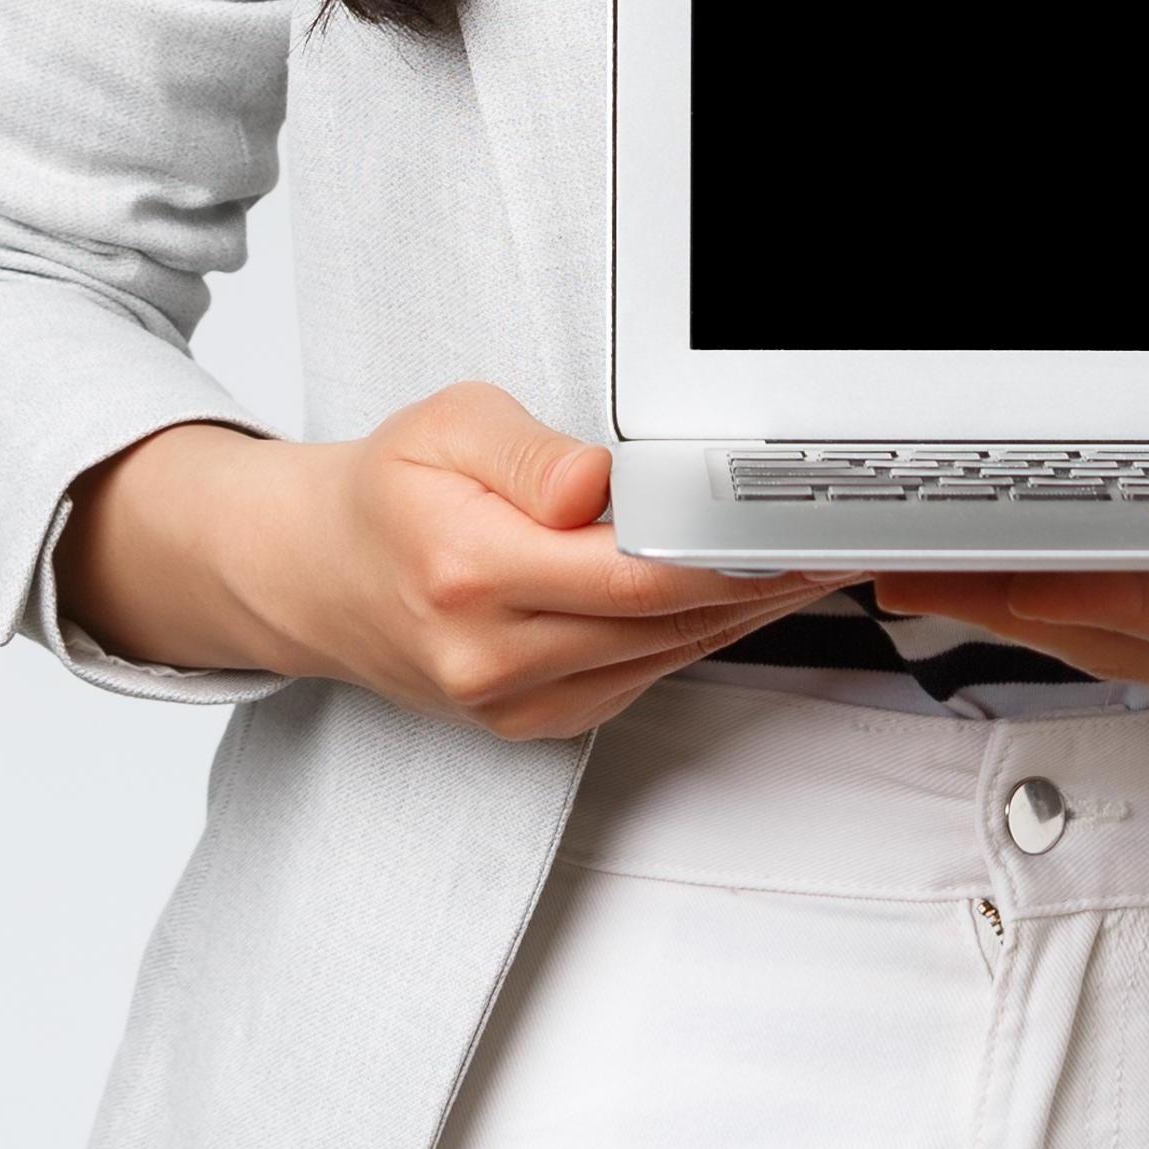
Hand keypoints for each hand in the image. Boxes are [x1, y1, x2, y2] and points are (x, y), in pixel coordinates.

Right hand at [54, 386, 826, 741]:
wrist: (318, 577)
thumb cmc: (388, 492)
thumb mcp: (445, 426)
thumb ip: (527, 453)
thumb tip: (599, 483)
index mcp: (469, 574)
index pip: (630, 575)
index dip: (724, 555)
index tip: (786, 527)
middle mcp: (492, 658)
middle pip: (662, 623)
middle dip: (754, 581)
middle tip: (829, 537)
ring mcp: (513, 704)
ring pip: (661, 658)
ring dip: (741, 613)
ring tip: (806, 561)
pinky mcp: (536, 722)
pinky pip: (639, 679)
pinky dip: (695, 638)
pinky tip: (738, 597)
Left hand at [867, 566, 1148, 727]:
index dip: (1145, 602)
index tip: (1055, 573)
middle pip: (1145, 632)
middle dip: (1027, 599)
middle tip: (920, 554)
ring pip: (1117, 627)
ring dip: (1012, 598)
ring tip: (909, 556)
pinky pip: (1130, 611)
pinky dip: (1049, 589)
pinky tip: (978, 563)